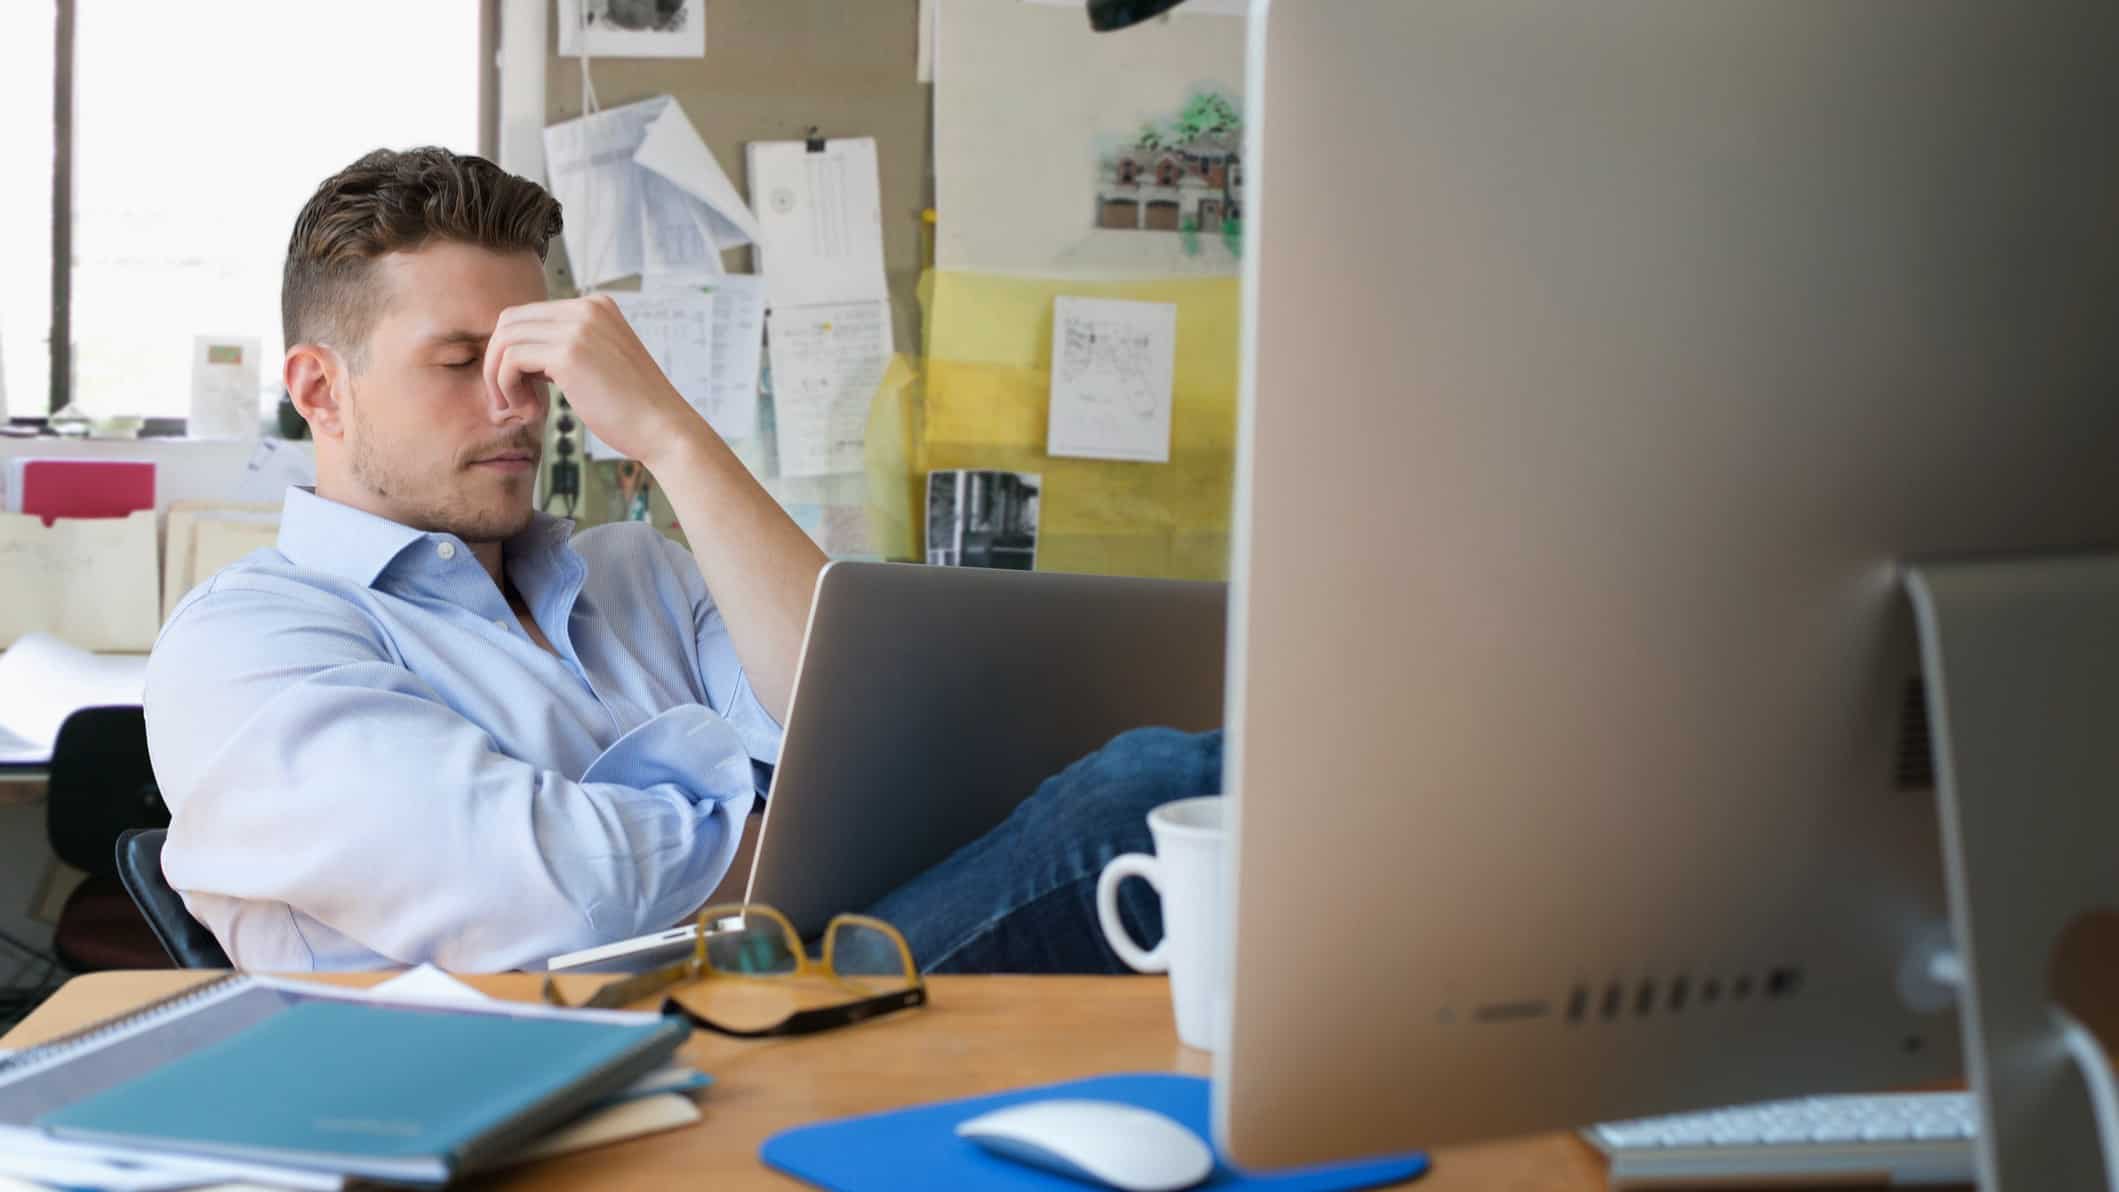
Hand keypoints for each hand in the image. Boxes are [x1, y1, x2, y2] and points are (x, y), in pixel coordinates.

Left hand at [484, 294, 707, 467]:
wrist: (665, 429)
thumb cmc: (633, 408)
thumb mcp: (599, 363)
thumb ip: (566, 349)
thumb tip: (517, 356)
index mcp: (595, 306)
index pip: (529, 315)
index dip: (511, 352)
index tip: (517, 388)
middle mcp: (586, 308)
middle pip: (510, 322)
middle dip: (497, 363)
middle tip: (506, 401)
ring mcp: (578, 328)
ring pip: (505, 340)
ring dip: (499, 379)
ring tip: (516, 410)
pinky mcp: (569, 353)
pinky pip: (511, 360)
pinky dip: (507, 388)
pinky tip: (528, 411)